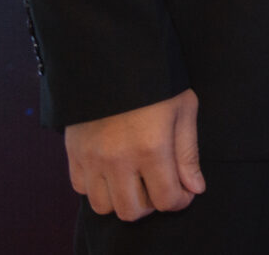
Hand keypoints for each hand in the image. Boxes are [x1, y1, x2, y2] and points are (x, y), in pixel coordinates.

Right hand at [64, 90, 204, 220]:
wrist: (112, 57)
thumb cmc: (157, 81)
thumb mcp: (183, 109)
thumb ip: (188, 153)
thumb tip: (195, 188)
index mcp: (152, 148)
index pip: (166, 199)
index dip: (180, 201)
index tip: (184, 191)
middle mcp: (118, 159)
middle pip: (132, 211)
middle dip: (151, 205)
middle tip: (159, 185)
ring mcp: (92, 158)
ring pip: (104, 206)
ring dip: (122, 199)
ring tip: (135, 180)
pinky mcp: (74, 153)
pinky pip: (81, 189)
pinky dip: (97, 187)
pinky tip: (112, 170)